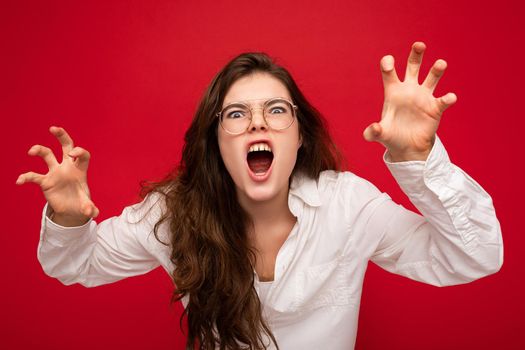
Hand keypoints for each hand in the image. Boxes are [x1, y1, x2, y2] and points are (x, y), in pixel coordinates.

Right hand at [16, 126, 98, 223]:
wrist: (71, 210)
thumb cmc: (81, 202)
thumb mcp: (86, 206)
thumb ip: (90, 208)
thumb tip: (93, 213)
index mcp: (80, 170)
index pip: (82, 155)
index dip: (79, 151)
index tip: (72, 153)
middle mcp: (67, 167)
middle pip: (66, 146)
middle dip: (61, 135)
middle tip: (54, 128)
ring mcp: (55, 172)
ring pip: (47, 155)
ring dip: (39, 150)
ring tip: (32, 151)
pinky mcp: (45, 181)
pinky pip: (33, 176)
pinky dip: (25, 177)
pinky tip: (19, 181)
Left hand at [363, 41, 456, 161]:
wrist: (407, 147)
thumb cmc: (392, 136)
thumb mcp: (380, 135)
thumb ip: (373, 132)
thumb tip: (373, 129)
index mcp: (393, 92)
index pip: (389, 73)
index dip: (388, 64)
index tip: (388, 62)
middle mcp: (409, 90)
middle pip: (413, 66)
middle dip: (416, 54)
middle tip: (419, 45)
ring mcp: (423, 97)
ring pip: (431, 78)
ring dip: (436, 70)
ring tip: (441, 63)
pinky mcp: (435, 108)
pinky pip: (443, 101)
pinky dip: (447, 99)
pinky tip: (450, 98)